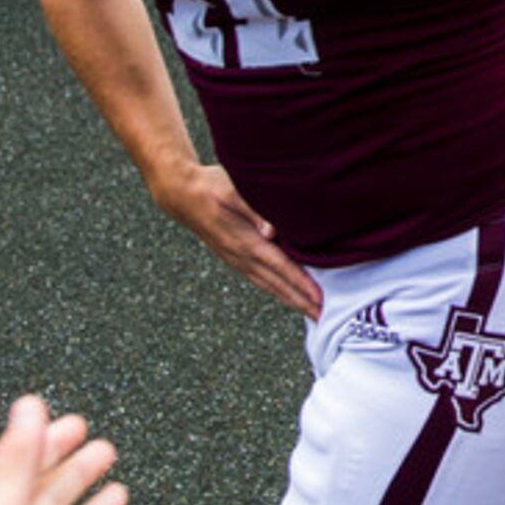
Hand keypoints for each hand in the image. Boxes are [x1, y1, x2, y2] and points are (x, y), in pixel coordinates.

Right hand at [150, 161, 321, 316]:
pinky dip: (275, 291)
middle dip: (301, 301)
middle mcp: (241, 257)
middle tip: (323, 317)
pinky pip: (258, 280)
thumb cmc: (211, 187)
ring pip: (268, 285)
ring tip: (309, 313)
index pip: (281, 267)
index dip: (301, 284)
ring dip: (290, 300)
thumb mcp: (234, 192)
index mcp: (245, 242)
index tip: (319, 299)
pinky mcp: (232, 257)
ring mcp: (236, 260)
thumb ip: (255, 211)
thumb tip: (271, 231)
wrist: (181, 194)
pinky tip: (285, 295)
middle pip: (277, 284)